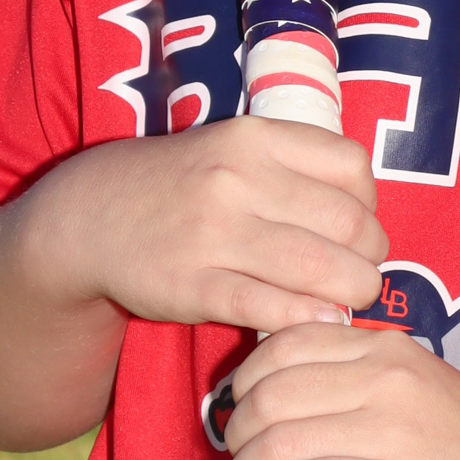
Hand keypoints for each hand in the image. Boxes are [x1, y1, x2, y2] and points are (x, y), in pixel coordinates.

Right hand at [19, 118, 387, 335]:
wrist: (88, 217)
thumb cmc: (180, 185)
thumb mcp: (232, 148)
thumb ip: (295, 168)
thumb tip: (366, 216)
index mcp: (255, 138)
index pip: (352, 167)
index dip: (370, 205)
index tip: (358, 227)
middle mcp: (238, 179)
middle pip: (348, 223)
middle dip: (371, 257)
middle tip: (362, 273)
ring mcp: (214, 233)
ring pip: (320, 268)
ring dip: (353, 292)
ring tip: (349, 300)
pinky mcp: (194, 285)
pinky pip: (271, 306)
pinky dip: (309, 318)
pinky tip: (321, 322)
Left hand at [222, 323, 459, 459]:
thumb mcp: (415, 380)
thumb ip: (360, 374)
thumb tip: (280, 385)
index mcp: (385, 346)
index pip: (284, 345)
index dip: (244, 380)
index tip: (239, 410)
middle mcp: (386, 378)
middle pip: (273, 394)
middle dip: (236, 430)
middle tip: (235, 457)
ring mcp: (395, 430)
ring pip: (284, 440)